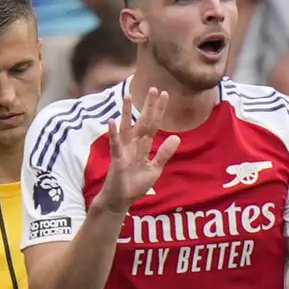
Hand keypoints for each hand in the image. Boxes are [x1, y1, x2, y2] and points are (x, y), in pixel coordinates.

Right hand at [92, 90, 177, 214]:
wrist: (121, 200)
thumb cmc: (134, 185)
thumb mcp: (155, 168)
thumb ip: (164, 153)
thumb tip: (176, 137)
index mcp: (143, 146)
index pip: (153, 125)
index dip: (159, 110)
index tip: (165, 95)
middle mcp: (133, 144)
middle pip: (142, 122)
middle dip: (148, 106)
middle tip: (154, 88)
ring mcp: (124, 150)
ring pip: (126, 128)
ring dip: (127, 113)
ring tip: (128, 96)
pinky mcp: (117, 160)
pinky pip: (115, 145)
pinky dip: (113, 134)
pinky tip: (111, 121)